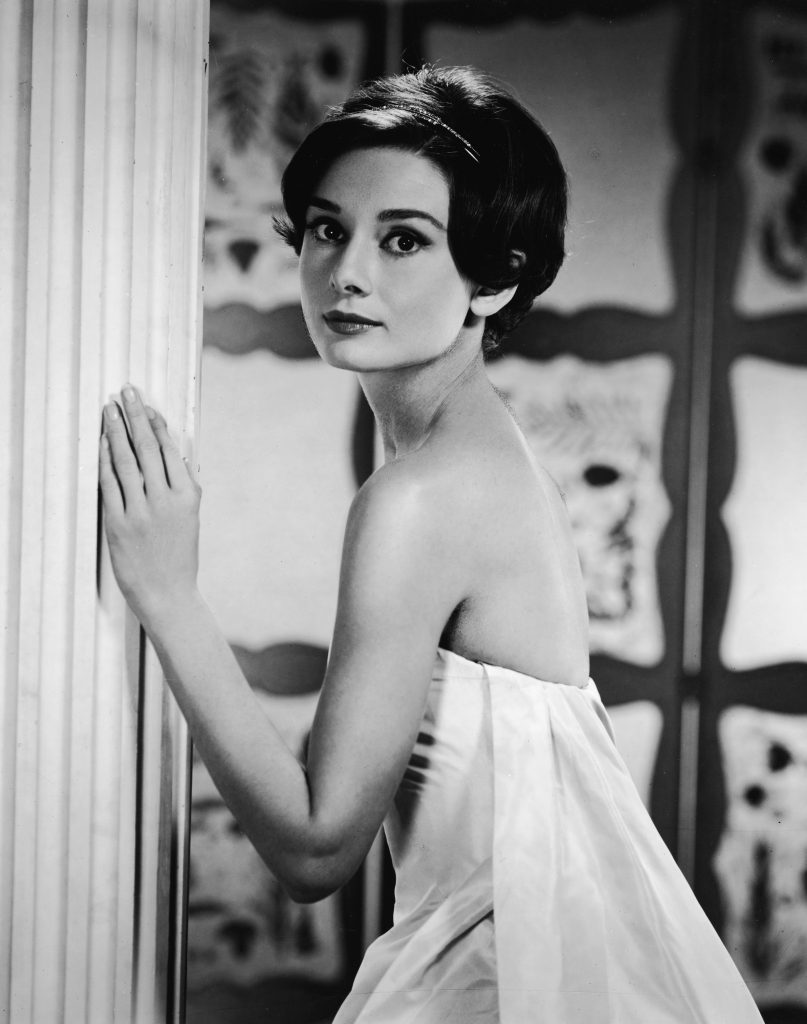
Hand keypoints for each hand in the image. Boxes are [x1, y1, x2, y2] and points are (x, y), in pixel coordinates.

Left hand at [99, 384, 200, 628]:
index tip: (146, 404)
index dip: (156, 423)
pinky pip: (109, 484)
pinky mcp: (118, 523)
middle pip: (147, 448)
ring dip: (116, 431)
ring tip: (109, 409)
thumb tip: (175, 452)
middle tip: (126, 392)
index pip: (169, 450)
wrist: (167, 594)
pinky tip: (101, 444)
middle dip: (135, 416)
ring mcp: (140, 511)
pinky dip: (104, 461)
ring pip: (126, 461)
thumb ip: (184, 485)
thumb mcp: (191, 518)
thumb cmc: (180, 555)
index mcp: (187, 496)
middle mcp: (164, 500)